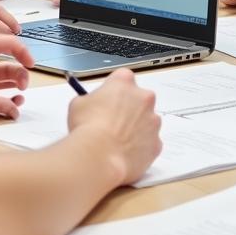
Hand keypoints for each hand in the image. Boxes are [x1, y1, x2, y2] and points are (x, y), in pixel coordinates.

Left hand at [0, 35, 34, 120]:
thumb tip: (13, 41)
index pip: (5, 47)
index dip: (20, 51)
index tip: (30, 60)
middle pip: (11, 68)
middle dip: (22, 73)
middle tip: (24, 81)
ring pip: (10, 86)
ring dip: (20, 88)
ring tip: (21, 92)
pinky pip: (2, 105)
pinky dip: (11, 107)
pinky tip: (14, 107)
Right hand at [67, 69, 161, 185]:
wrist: (99, 156)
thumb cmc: (87, 127)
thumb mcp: (78, 104)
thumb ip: (89, 100)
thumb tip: (90, 106)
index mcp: (124, 82)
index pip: (122, 78)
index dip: (113, 91)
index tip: (107, 100)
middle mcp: (144, 97)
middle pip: (139, 99)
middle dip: (128, 109)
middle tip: (112, 122)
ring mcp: (153, 121)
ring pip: (146, 122)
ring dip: (135, 129)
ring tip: (116, 142)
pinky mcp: (157, 143)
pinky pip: (149, 143)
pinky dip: (140, 148)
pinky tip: (123, 153)